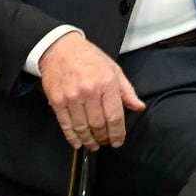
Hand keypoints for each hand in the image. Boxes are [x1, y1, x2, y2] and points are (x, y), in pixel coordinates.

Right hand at [37, 32, 144, 150]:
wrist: (61, 50)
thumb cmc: (90, 58)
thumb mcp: (114, 70)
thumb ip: (127, 91)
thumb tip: (138, 107)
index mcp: (107, 83)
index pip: (115, 115)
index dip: (117, 132)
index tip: (118, 141)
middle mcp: (89, 92)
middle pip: (98, 124)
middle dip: (103, 137)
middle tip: (105, 143)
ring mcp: (72, 98)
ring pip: (82, 127)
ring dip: (88, 140)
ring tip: (93, 145)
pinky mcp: (57, 102)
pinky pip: (65, 124)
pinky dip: (72, 137)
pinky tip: (77, 143)